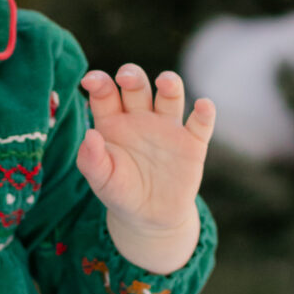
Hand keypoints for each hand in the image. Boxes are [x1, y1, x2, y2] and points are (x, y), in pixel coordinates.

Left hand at [76, 64, 214, 272]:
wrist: (150, 217)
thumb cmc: (120, 192)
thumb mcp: (101, 181)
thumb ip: (91, 160)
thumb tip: (89, 135)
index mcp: (113, 121)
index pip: (105, 94)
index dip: (99, 83)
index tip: (91, 81)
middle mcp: (140, 117)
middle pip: (137, 86)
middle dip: (133, 76)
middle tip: (126, 78)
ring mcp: (168, 127)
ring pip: (170, 95)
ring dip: (169, 84)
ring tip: (165, 83)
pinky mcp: (192, 143)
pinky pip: (201, 123)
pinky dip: (204, 112)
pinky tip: (202, 106)